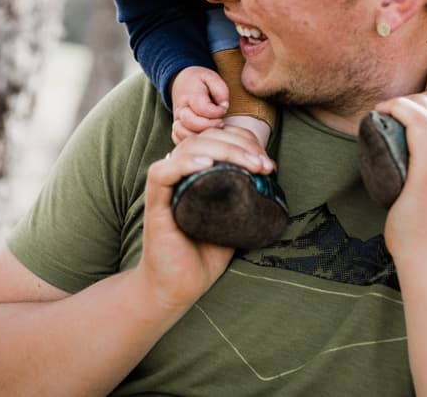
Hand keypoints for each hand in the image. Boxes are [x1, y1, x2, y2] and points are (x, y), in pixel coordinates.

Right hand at [139, 126, 275, 309]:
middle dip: (239, 144)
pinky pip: (161, 174)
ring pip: (188, 149)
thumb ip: (245, 198)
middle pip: (206, 138)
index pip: (217, 138)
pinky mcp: (154, 205)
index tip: (267, 162)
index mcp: (197, 172)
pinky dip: (184, 164)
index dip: (243, 140)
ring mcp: (166, 188)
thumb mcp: (234, 220)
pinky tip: (206, 164)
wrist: (176, 288)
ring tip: (249, 164)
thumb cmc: (205, 254)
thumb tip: (273, 182)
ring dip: (223, 150)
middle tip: (264, 164)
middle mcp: (179, 173)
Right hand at [170, 66, 229, 143]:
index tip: (224, 108)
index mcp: (190, 95)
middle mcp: (181, 109)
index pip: (203, 108)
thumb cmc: (199, 81)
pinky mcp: (176, 129)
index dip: (217, 111)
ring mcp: (177, 121)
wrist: (180, 82)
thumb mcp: (212, 77)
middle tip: (222, 123)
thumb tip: (224, 107)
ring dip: (200, 136)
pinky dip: (190, 142)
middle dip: (210, 126)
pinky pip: (178, 141)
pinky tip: (204, 138)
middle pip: (191, 123)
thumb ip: (220, 90)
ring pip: (183, 134)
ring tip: (213, 131)